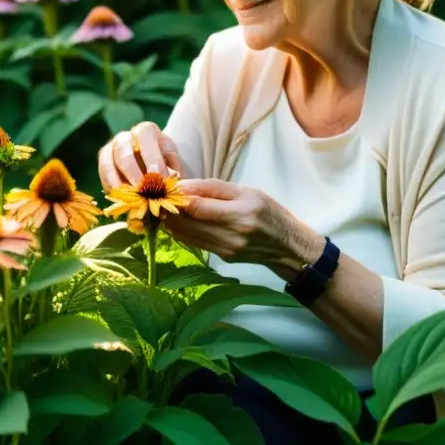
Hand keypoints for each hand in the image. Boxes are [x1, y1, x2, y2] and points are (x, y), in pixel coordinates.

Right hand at [98, 121, 182, 190]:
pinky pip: (103, 175)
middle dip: (132, 170)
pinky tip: (121, 198)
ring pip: (107, 160)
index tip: (161, 178)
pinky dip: (111, 187)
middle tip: (143, 189)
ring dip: (117, 180)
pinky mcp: (104, 165)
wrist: (154, 171)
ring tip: (128, 197)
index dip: (152, 156)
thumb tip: (171, 179)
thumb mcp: (175, 164)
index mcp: (146, 131)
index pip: (145, 136)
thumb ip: (173, 170)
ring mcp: (111, 149)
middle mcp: (125, 137)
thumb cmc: (167, 166)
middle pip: (123, 147)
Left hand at [164, 179, 320, 279]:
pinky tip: (176, 222)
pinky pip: (194, 243)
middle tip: (157, 197)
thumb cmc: (270, 212)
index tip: (165, 188)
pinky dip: (181, 232)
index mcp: (241, 213)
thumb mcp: (247, 191)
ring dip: (171, 222)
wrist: (287, 246)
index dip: (177, 197)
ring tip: (163, 208)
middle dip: (169, 210)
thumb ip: (214, 188)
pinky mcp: (222, 258)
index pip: (198, 207)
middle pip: (188, 222)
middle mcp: (232, 234)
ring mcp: (226, 249)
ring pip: (186, 235)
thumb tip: (183, 186)